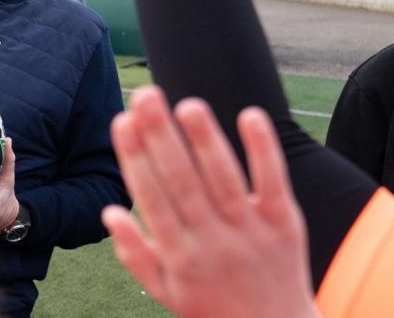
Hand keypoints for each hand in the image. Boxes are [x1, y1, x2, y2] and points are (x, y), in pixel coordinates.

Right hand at [101, 86, 319, 317]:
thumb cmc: (211, 307)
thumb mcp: (164, 292)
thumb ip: (134, 254)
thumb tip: (109, 211)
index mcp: (179, 255)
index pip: (152, 199)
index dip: (135, 158)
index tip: (122, 122)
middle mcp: (212, 241)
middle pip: (183, 182)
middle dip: (162, 136)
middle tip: (145, 96)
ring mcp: (249, 231)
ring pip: (224, 179)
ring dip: (205, 140)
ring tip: (187, 104)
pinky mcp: (284, 223)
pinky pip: (273, 182)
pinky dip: (263, 150)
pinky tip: (250, 115)